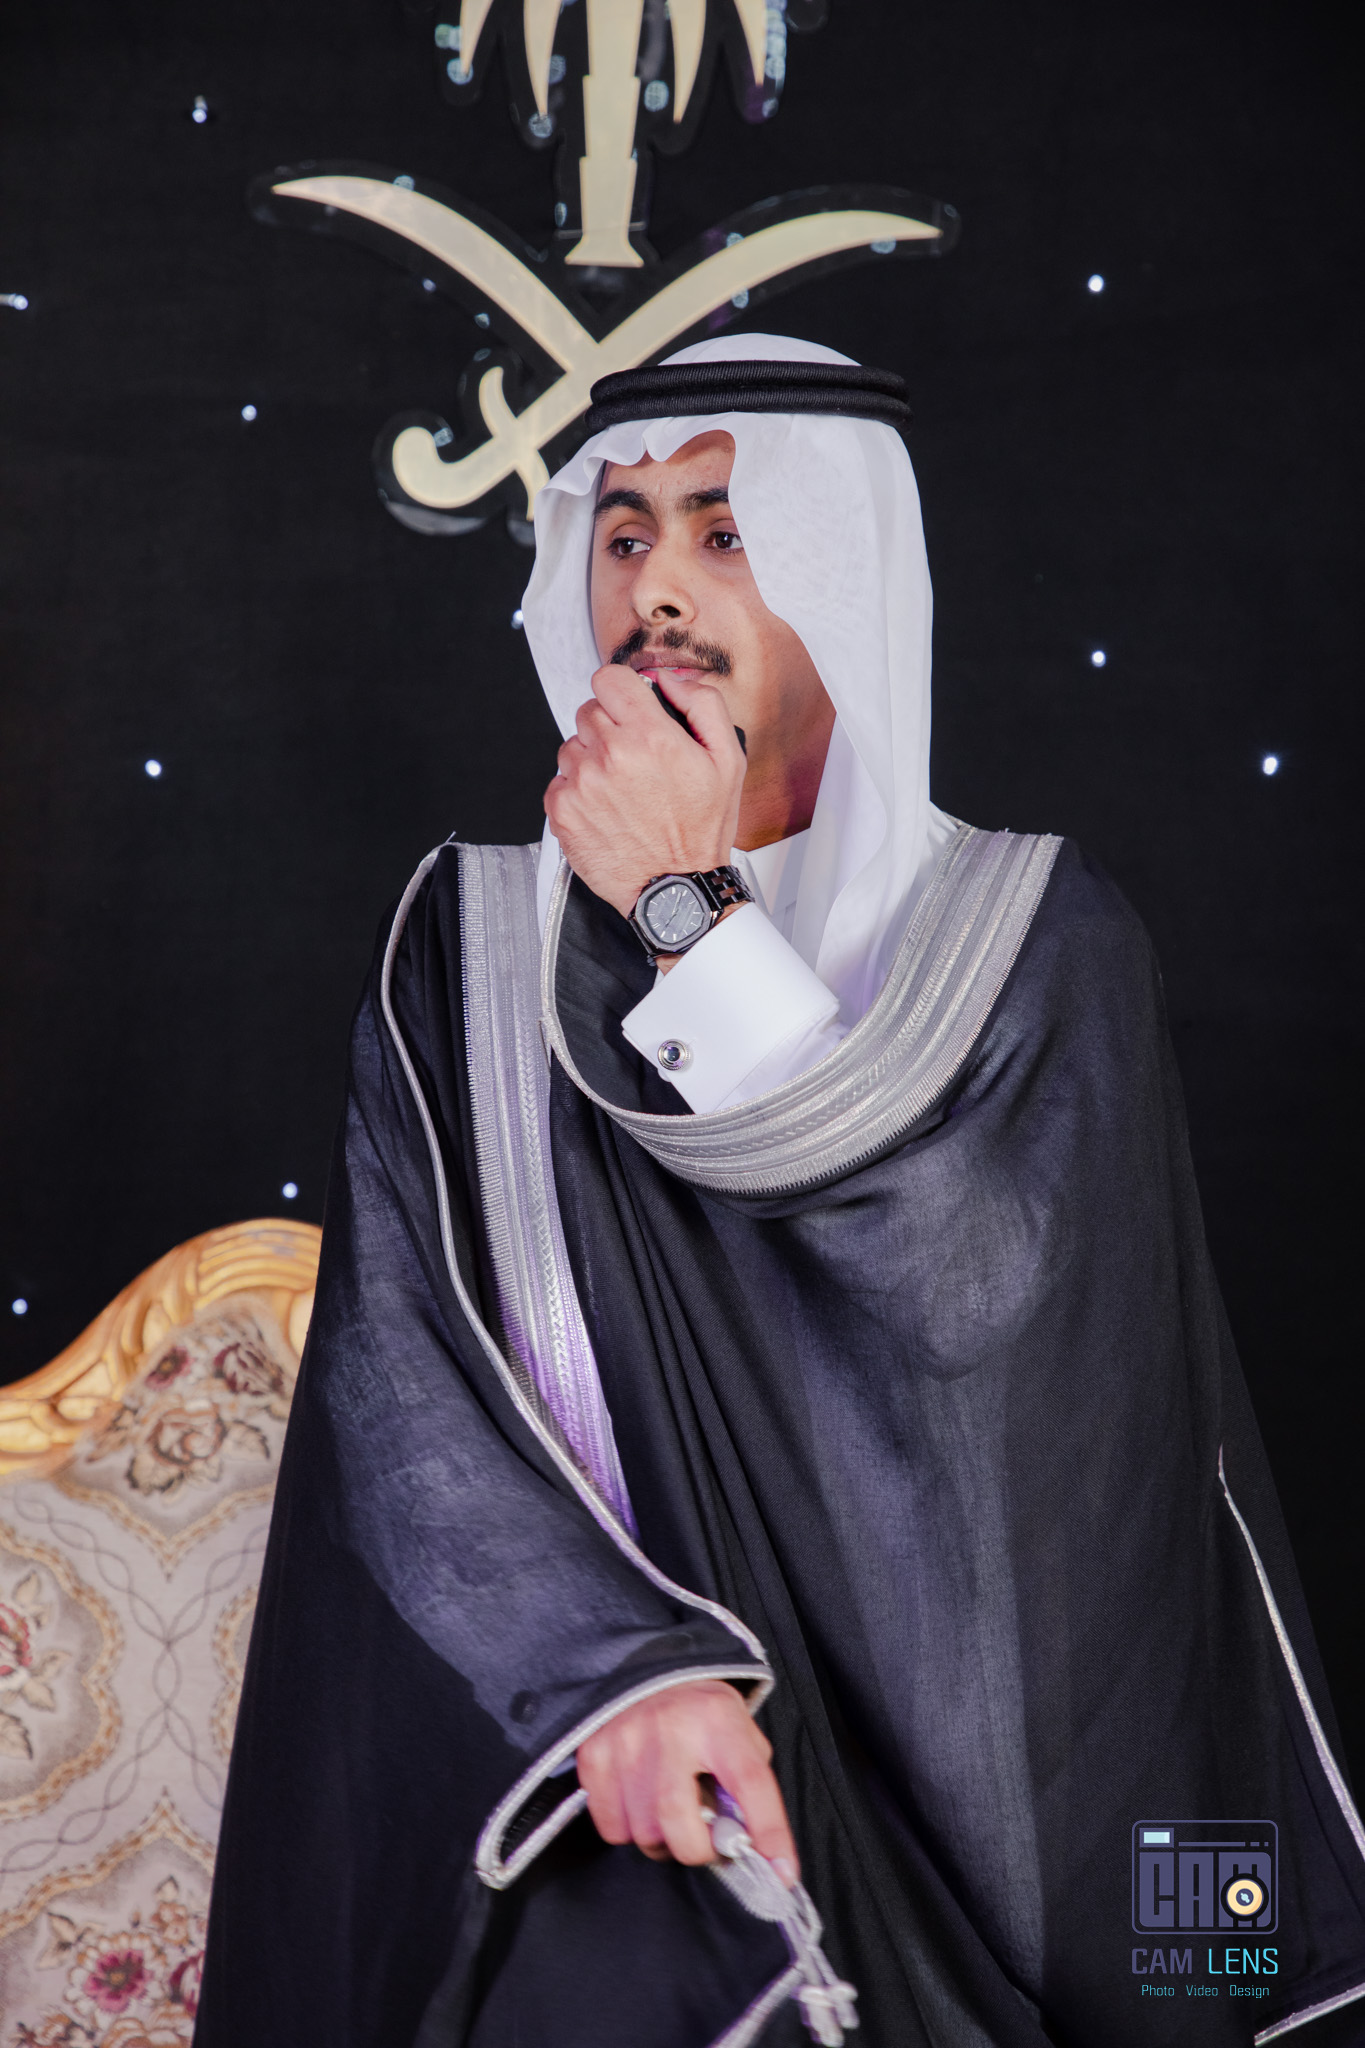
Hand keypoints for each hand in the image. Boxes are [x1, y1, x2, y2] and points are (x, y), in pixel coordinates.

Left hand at [544, 665, 746, 918]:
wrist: (677, 889)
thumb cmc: (702, 830)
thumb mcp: (728, 760)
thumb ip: (703, 705)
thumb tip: (669, 680)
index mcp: (650, 736)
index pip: (608, 679)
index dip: (620, 692)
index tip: (628, 708)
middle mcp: (611, 756)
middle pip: (589, 711)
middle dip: (609, 729)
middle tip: (634, 762)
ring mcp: (582, 784)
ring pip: (571, 747)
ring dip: (591, 761)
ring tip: (621, 791)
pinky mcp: (563, 811)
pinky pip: (558, 782)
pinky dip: (576, 792)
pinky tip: (605, 810)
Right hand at [576, 1678, 797, 1879]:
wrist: (649, 1671)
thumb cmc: (702, 1714)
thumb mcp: (738, 1732)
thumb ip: (746, 1784)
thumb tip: (750, 1845)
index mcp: (718, 1719)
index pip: (750, 1781)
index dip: (769, 1831)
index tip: (782, 1872)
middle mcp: (669, 1727)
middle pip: (678, 1820)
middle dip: (696, 1849)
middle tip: (703, 1843)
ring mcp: (625, 1740)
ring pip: (643, 1832)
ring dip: (663, 1841)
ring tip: (671, 1816)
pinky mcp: (594, 1754)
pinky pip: (612, 1827)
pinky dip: (629, 1830)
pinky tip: (640, 1803)